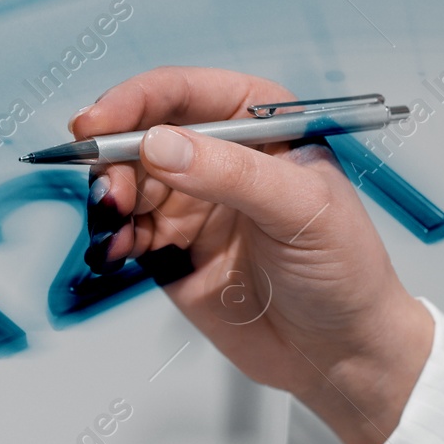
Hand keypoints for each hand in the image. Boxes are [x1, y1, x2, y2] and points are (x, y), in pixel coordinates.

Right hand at [72, 66, 432, 443]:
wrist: (339, 351)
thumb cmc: (345, 269)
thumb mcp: (300, 209)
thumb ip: (230, 173)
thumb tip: (160, 146)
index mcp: (257, 122)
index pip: (184, 93)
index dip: (135, 101)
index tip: (98, 124)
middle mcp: (218, 156)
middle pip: (142, 135)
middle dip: (115, 157)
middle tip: (110, 191)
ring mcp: (192, 203)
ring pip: (127, 184)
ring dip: (110, 200)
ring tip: (115, 227)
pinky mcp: (172, 251)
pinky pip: (126, 233)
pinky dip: (112, 239)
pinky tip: (116, 251)